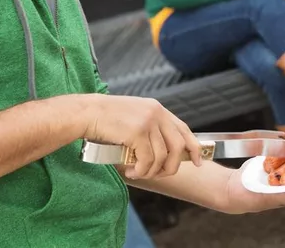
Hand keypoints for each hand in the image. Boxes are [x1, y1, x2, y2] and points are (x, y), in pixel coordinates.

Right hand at [81, 95, 202, 179]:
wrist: (86, 113)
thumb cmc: (106, 118)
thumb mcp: (134, 117)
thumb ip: (150, 128)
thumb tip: (163, 152)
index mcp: (157, 109)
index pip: (184, 129)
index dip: (193, 147)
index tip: (198, 162)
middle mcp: (157, 113)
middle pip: (178, 147)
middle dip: (171, 167)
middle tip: (158, 175)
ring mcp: (148, 122)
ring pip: (162, 157)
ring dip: (151, 172)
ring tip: (138, 173)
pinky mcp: (137, 132)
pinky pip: (148, 160)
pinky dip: (141, 170)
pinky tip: (131, 171)